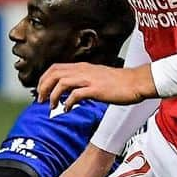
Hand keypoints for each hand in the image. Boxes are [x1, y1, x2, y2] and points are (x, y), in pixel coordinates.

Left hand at [36, 62, 155, 112]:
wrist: (136, 82)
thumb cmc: (119, 82)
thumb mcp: (96, 77)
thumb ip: (82, 80)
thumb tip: (70, 91)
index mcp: (82, 67)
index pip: (55, 68)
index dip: (44, 79)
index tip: (41, 90)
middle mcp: (83, 70)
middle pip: (54, 74)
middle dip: (43, 87)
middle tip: (41, 99)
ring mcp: (89, 79)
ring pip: (61, 83)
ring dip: (53, 95)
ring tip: (51, 106)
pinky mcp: (95, 89)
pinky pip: (75, 95)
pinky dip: (67, 103)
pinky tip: (66, 109)